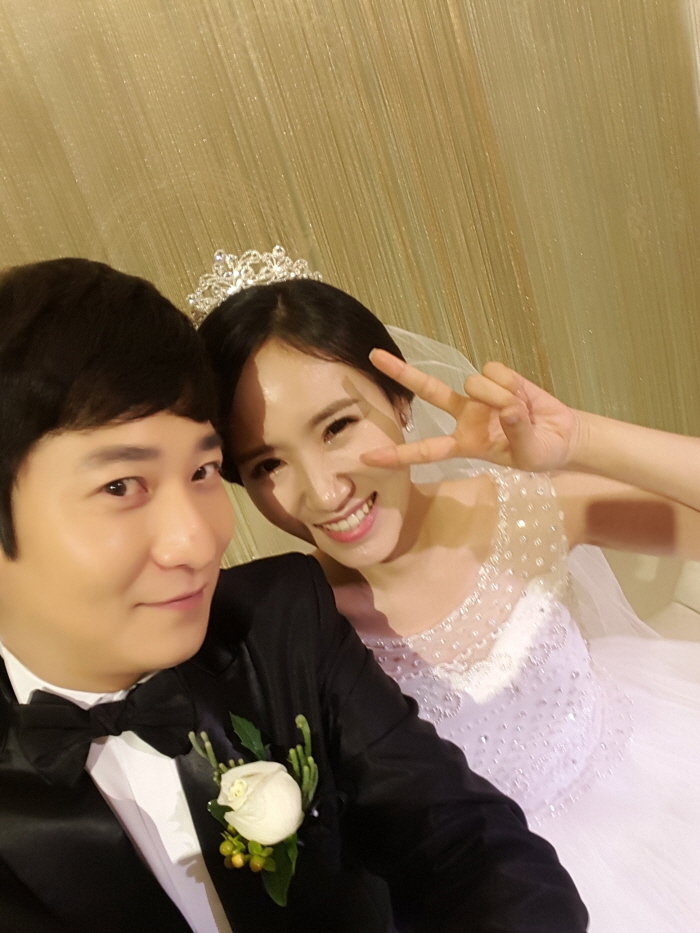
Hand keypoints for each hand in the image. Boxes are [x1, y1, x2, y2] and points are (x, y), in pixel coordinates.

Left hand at [362, 350, 583, 471]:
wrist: (563, 435)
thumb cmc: (540, 452)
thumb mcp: (529, 454)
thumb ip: (517, 432)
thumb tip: (508, 410)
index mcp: (465, 444)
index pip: (426, 451)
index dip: (398, 454)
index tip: (367, 457)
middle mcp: (465, 416)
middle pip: (428, 390)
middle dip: (401, 373)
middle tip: (374, 356)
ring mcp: (479, 394)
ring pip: (474, 382)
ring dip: (500, 396)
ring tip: (522, 412)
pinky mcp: (499, 376)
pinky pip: (495, 371)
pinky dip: (512, 384)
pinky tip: (524, 395)